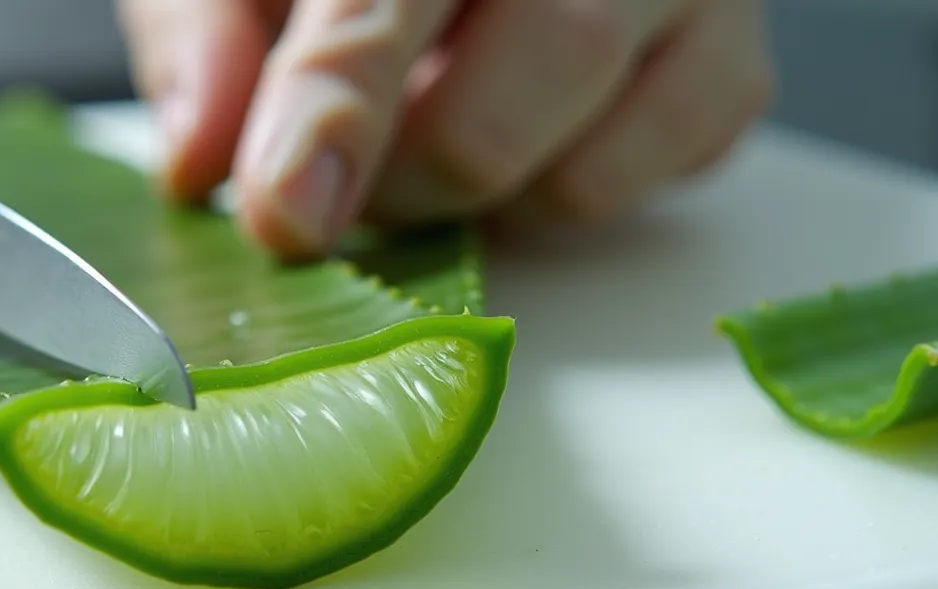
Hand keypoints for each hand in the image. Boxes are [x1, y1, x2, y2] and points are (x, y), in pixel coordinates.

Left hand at [119, 0, 774, 257]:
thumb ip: (205, 36)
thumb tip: (199, 159)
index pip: (375, 9)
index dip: (330, 120)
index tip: (288, 218)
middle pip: (488, 125)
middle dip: (399, 190)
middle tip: (351, 178)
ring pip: (580, 173)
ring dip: (483, 201)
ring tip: (445, 128)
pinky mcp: (738, 58)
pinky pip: (658, 180)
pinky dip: (573, 190)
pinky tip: (536, 126)